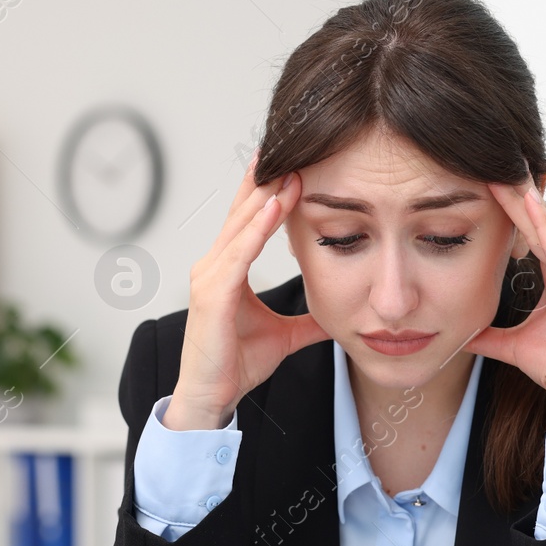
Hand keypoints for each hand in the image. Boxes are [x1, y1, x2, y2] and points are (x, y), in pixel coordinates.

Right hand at [164, 155, 328, 429]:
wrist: (211, 399)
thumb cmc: (236, 365)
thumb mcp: (283, 337)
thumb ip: (307, 323)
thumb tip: (336, 317)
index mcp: (227, 271)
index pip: (248, 221)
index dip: (267, 192)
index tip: (288, 164)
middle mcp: (213, 267)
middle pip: (242, 214)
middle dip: (265, 181)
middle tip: (288, 147)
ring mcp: (209, 278)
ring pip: (241, 227)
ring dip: (266, 197)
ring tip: (290, 169)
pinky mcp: (212, 295)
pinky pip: (239, 255)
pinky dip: (258, 230)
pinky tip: (276, 207)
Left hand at [465, 172, 545, 439]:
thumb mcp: (514, 347)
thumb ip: (489, 337)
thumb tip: (460, 334)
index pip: (530, 232)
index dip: (509, 208)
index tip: (484, 182)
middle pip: (539, 221)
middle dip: (515, 191)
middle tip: (490, 159)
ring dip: (525, 198)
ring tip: (501, 169)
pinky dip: (543, 224)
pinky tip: (527, 203)